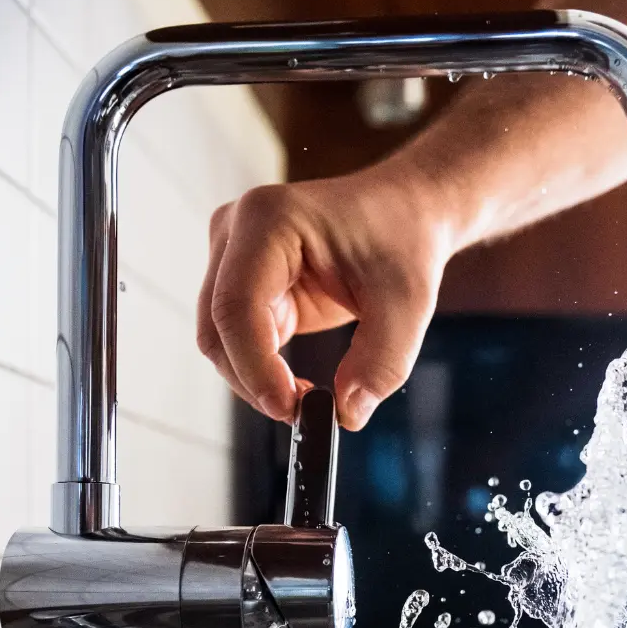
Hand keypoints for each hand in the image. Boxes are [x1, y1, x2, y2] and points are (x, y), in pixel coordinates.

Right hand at [197, 161, 458, 429]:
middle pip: (218, 327)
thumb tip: (347, 413)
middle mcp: (237, 231)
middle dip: (254, 379)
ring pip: (221, 340)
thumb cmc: (403, 240)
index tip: (290, 407)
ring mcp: (234, 256)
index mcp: (270, 219)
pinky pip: (239, 340)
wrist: (406, 213)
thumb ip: (382, 362)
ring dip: (256, 379)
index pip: (238, 304)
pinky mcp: (244, 283)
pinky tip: (299, 384)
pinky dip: (263, 370)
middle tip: (303, 414)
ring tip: (308, 398)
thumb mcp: (408, 303)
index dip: (254, 365)